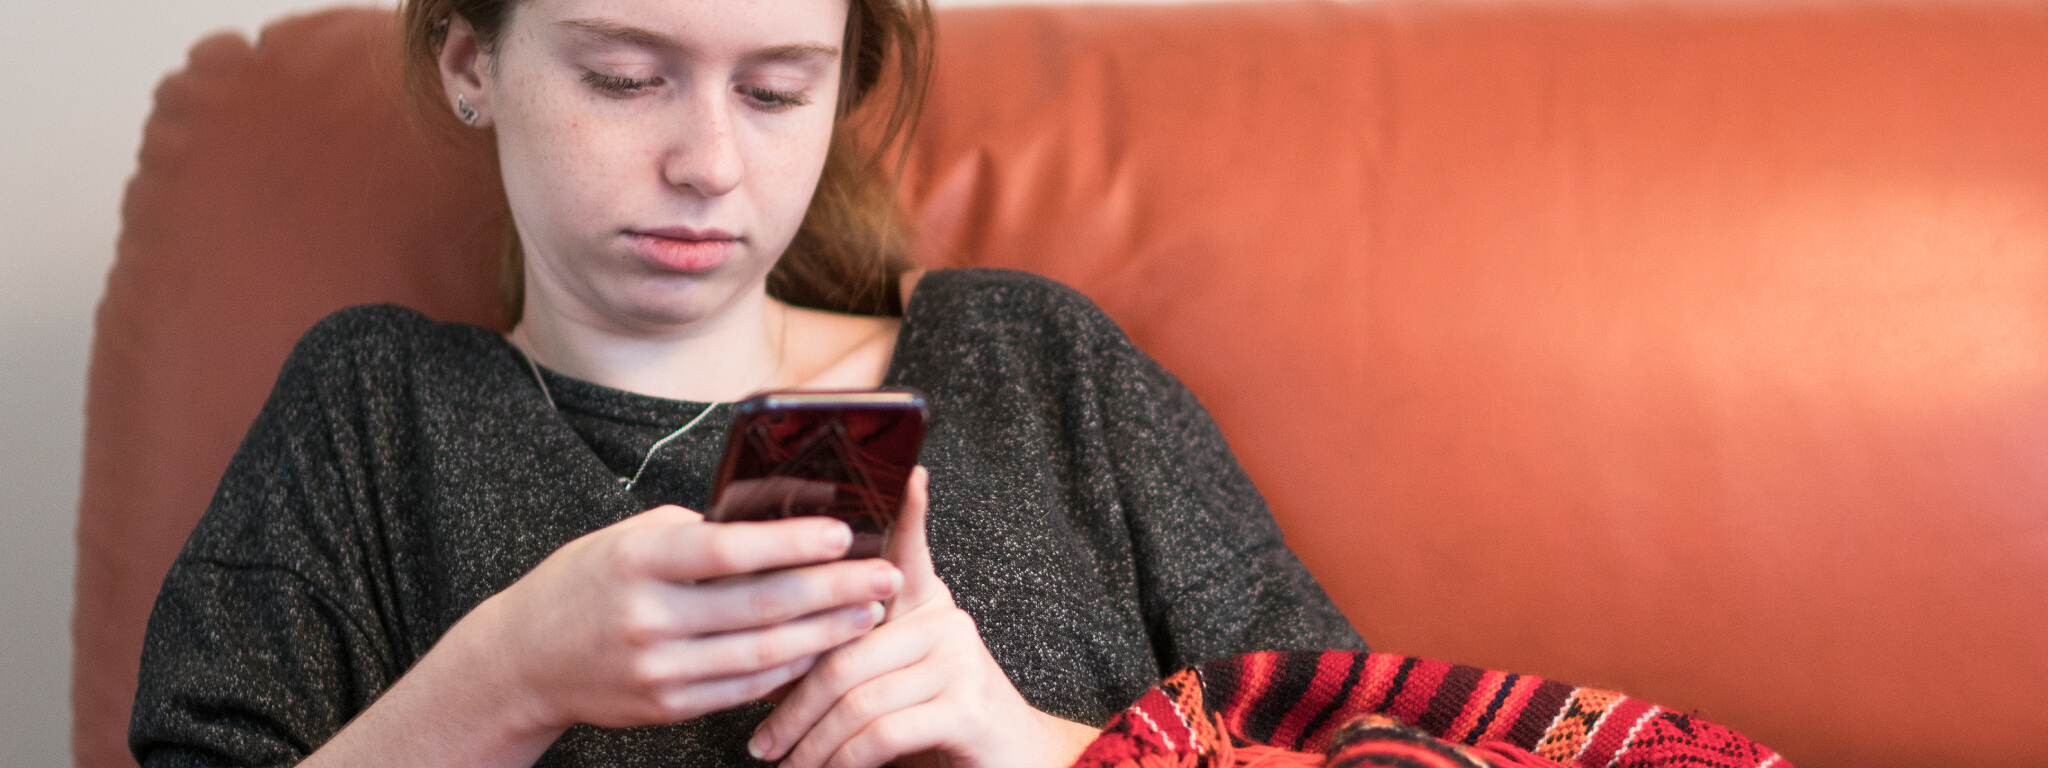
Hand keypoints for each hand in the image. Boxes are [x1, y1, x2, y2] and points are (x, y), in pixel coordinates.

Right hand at [455, 504, 905, 734]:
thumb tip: (775, 522)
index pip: (728, 549)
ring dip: (826, 633)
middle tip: (884, 576)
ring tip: (869, 613)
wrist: (524, 660)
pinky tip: (825, 649)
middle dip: (833, 590)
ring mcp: (658, 669)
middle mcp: (648, 617)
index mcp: (638, 561)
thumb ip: (696, 534)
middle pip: (761, 605)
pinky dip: (790, 670)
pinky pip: (744, 689)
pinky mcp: (667, 707)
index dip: (792, 541)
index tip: (843, 533)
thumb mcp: (629, 539)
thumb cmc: (586, 583)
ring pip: (762, 654)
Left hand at [746, 468, 1101, 767]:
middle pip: (845, 648)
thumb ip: (847, 657)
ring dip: (811, 742)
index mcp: (925, 605)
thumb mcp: (891, 683)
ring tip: (786, 766)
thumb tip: (770, 652)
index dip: (906, 510)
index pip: (908, 547)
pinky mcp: (967, 707)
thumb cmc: (939, 727)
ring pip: (857, 695)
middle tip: (762, 745)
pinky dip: (843, 761)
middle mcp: (947, 621)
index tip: (909, 471)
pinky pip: (882, 730)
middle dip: (793, 705)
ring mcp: (960, 661)